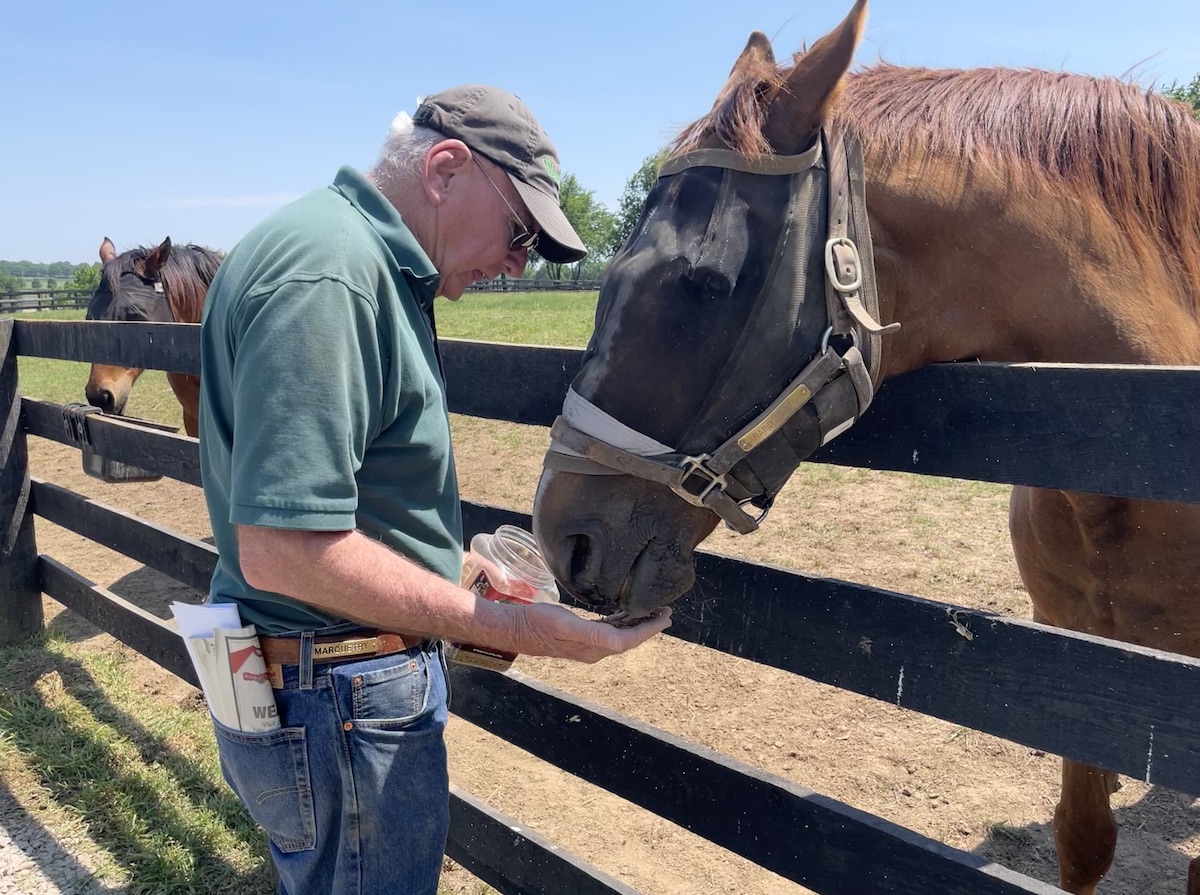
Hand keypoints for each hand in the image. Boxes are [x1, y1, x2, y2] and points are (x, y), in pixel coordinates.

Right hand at [510, 602, 672, 663]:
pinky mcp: (580, 637)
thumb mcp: (565, 624)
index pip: (629, 640)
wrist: (516, 628)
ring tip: (651, 611)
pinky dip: (620, 622)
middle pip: (628, 639)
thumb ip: (592, 633)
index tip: (665, 617)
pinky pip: (607, 631)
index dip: (649, 629)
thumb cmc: (539, 623)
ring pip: (620, 635)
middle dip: (648, 626)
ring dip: (636, 624)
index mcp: (594, 648)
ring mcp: (587, 645)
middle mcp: (594, 650)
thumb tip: (618, 641)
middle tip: (666, 612)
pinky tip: (624, 614)